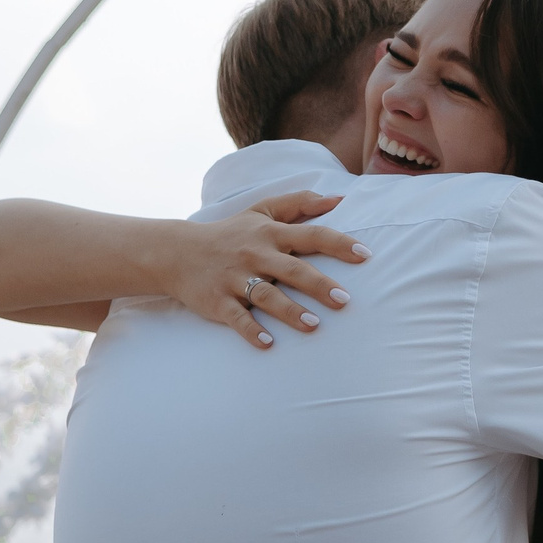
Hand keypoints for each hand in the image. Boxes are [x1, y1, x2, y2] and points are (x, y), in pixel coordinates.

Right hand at [147, 192, 370, 349]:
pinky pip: (236, 317)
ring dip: (289, 311)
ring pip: (266, 296)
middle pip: (292, 269)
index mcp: (270, 233)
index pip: (311, 236)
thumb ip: (299, 204)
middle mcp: (255, 255)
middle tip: (344, 300)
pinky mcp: (218, 301)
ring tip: (313, 325)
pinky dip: (251, 330)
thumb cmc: (230, 233)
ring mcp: (236, 279)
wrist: (177, 252)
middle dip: (318, 284)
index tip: (365, 255)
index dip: (339, 244)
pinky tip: (268, 343)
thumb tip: (338, 198)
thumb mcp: (261, 211)